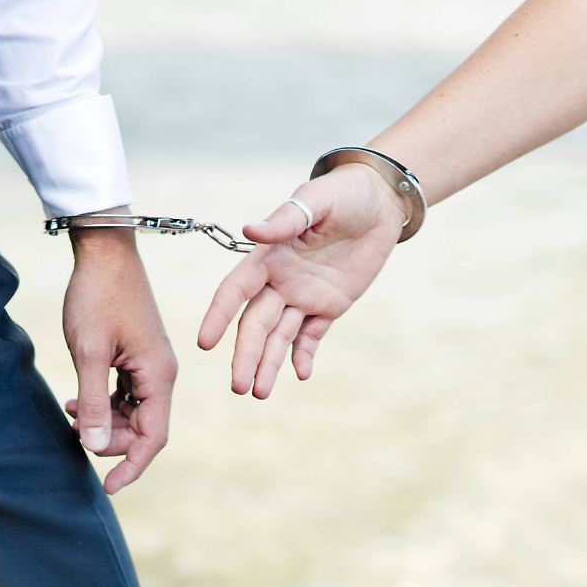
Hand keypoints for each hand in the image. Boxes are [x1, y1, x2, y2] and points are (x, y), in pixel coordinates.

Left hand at [62, 223, 177, 494]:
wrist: (105, 253)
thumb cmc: (98, 297)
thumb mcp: (89, 352)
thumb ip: (90, 402)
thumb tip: (94, 446)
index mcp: (158, 375)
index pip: (153, 437)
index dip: (131, 466)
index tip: (108, 487)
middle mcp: (161, 374)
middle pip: (143, 429)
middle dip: (111, 441)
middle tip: (73, 434)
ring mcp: (149, 365)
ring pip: (132, 414)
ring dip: (103, 423)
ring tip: (69, 416)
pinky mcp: (137, 356)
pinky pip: (124, 395)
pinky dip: (102, 404)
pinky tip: (73, 401)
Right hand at [198, 163, 410, 397]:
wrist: (381, 201)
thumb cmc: (343, 193)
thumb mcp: (316, 201)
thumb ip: (285, 220)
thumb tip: (249, 230)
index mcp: (268, 256)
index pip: (236, 291)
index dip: (219, 315)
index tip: (205, 343)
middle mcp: (280, 281)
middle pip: (255, 324)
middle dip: (246, 355)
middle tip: (239, 387)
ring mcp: (303, 296)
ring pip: (279, 337)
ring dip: (268, 364)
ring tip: (259, 393)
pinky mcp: (329, 306)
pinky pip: (311, 336)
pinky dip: (303, 355)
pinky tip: (300, 374)